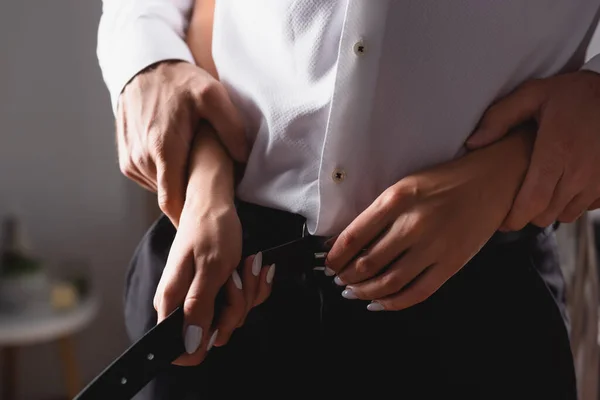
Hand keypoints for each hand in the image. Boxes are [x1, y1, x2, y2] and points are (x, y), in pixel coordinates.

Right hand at [116, 60, 247, 226]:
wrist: (142, 68)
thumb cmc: (179, 82)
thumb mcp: (212, 95)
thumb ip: (231, 127)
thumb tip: (243, 159)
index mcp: (164, 149)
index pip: (174, 202)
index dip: (189, 218)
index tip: (207, 223)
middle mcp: (142, 160)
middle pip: (170, 197)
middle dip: (191, 199)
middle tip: (213, 191)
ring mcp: (131, 162)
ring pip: (160, 191)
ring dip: (178, 187)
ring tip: (197, 172)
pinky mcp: (126, 161)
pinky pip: (150, 181)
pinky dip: (166, 177)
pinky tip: (179, 162)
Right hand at [153, 199, 240, 365]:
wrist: (214, 205)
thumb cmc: (209, 230)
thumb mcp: (210, 269)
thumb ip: (199, 308)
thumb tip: (190, 345)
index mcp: (173, 303)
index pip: (182, 351)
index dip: (206, 343)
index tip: (220, 318)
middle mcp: (185, 305)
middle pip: (218, 333)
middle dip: (236, 305)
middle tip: (234, 277)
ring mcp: (203, 298)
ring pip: (235, 316)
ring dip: (247, 290)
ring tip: (241, 264)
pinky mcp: (219, 290)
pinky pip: (244, 301)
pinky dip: (253, 284)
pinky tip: (248, 265)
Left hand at [325, 129, 533, 310]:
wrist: (494, 180)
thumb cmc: (446, 181)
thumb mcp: (406, 185)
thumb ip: (379, 211)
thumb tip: (349, 240)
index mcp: (397, 199)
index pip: (354, 235)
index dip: (336, 255)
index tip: (328, 263)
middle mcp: (413, 224)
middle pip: (368, 263)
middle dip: (347, 277)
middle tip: (339, 279)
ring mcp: (434, 247)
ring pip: (389, 282)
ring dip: (365, 292)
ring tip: (354, 292)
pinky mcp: (452, 264)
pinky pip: (417, 292)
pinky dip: (394, 303)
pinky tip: (381, 303)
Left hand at [467, 70, 599, 229]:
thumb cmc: (575, 93)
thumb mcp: (532, 94)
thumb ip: (499, 118)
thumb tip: (473, 143)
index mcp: (556, 152)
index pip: (532, 202)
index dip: (514, 218)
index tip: (502, 221)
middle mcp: (580, 171)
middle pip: (545, 215)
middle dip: (527, 215)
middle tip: (515, 203)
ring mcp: (598, 180)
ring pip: (566, 215)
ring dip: (549, 210)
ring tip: (539, 192)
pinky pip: (586, 208)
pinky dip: (572, 203)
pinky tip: (563, 186)